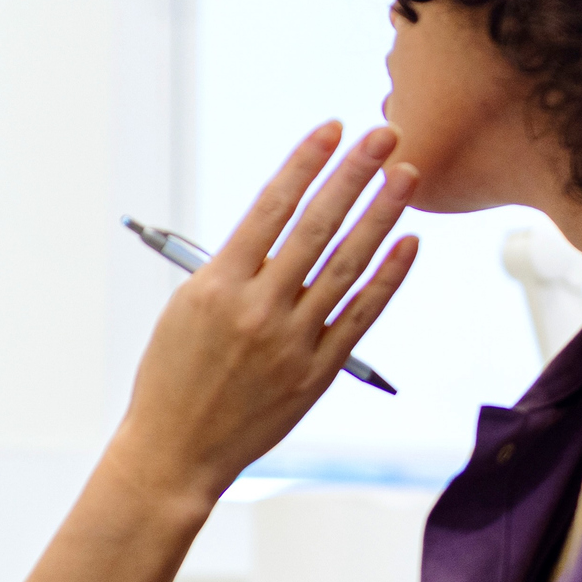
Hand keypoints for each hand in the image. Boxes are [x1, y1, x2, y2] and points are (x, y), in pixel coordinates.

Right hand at [115, 124, 416, 509]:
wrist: (175, 451)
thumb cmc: (173, 377)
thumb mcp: (186, 310)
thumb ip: (233, 271)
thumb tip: (283, 230)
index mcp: (216, 285)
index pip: (270, 207)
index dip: (305, 164)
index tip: (331, 130)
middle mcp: (257, 308)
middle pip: (316, 227)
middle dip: (353, 174)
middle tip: (384, 135)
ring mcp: (291, 341)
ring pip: (346, 265)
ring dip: (380, 215)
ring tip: (406, 176)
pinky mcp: (317, 372)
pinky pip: (361, 315)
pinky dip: (387, 278)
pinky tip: (408, 244)